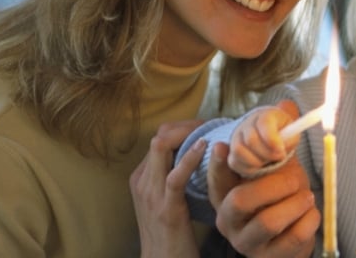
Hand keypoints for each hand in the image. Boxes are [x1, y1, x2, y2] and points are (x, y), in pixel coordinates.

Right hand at [130, 119, 205, 257]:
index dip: (185, 127)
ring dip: (190, 134)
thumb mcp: (170, 198)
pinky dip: (190, 158)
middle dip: (188, 125)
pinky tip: (205, 148)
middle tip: (213, 123)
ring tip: (212, 129)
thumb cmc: (173, 232)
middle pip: (160, 136)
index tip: (208, 125)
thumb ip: (177, 177)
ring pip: (162, 148)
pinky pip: (175, 176)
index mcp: (141, 177)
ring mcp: (150, 194)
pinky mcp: (165, 208)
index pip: (160, 138)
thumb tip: (202, 155)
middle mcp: (141, 181)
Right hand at [208, 102, 319, 256]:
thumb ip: (278, 141)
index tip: (223, 145)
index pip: (216, 180)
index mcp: (226, 196)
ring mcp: (247, 243)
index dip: (218, 164)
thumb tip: (287, 103)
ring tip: (307, 196)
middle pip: (241, 200)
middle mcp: (229, 221)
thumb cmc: (280, 199)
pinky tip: (312, 214)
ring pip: (269, 222)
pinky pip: (294, 236)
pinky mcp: (270, 257)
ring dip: (296, 203)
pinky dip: (310, 220)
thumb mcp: (277, 170)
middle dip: (274, 184)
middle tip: (297, 178)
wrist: (292, 239)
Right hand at [228, 101, 297, 176]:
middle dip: (267, 153)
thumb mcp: (292, 134)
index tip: (282, 152)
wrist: (269, 137)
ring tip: (268, 161)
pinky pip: (234, 161)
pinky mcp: (231, 150)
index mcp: (266, 115)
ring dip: (256, 161)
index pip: (264, 123)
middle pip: (251, 139)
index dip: (272, 139)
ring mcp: (237, 135)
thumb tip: (281, 147)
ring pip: (239, 150)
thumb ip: (290, 138)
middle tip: (278, 158)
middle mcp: (248, 123)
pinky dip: (248, 168)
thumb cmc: (284, 136)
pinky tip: (259, 166)